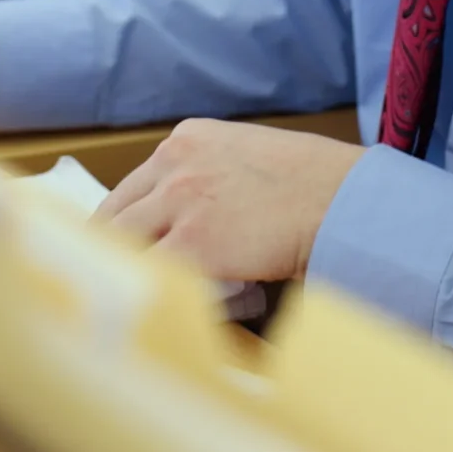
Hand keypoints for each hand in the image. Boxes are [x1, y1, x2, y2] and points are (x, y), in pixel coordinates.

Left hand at [95, 119, 365, 284]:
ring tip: (123, 303)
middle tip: (109, 283)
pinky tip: (148, 311)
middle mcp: (174, 164)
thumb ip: (211, 175)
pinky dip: (148, 294)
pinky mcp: (191, 245)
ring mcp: (179, 204)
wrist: (343, 201)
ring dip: (125, 275)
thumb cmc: (314, 183)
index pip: (132, 187)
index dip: (123, 223)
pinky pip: (151, 275)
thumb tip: (192, 214)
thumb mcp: (249, 155)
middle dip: (111, 252)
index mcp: (187, 140)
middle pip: (115, 215)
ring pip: (123, 247)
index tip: (117, 248)